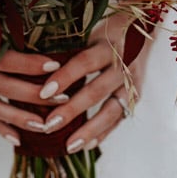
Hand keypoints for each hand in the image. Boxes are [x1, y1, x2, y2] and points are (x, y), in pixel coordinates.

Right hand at [0, 50, 63, 146]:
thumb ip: (16, 33)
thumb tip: (50, 45)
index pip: (6, 60)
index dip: (31, 65)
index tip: (56, 66)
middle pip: (4, 86)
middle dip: (35, 94)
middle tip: (62, 98)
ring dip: (20, 118)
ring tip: (44, 126)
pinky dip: (1, 129)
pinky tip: (19, 140)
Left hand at [39, 14, 147, 152]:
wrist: (141, 30)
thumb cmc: (104, 31)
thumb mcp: (89, 33)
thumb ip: (69, 50)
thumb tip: (34, 68)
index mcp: (107, 46)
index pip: (84, 62)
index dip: (64, 77)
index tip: (43, 93)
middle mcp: (123, 65)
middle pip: (96, 90)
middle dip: (71, 110)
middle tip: (48, 125)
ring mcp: (132, 83)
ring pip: (111, 110)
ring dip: (89, 130)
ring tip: (69, 146)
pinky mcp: (136, 96)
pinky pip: (120, 118)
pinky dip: (104, 132)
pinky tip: (86, 146)